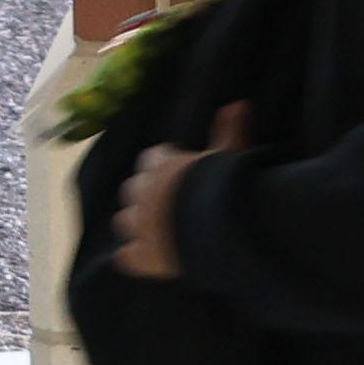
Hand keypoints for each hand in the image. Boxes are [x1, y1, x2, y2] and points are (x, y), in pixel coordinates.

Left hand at [112, 102, 251, 279]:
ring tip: (153, 232)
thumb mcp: (228, 155)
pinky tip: (144, 260)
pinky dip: (133, 258)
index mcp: (160, 168)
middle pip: (132, 190)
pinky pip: (126, 257)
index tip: (178, 172)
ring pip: (123, 222)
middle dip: (145, 196)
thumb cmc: (221, 185)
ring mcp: (140, 227)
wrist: (215, 225)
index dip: (163, 166)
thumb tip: (239, 104)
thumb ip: (229, 131)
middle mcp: (143, 194)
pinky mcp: (142, 256)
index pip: (152, 159)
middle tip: (167, 205)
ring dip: (135, 225)